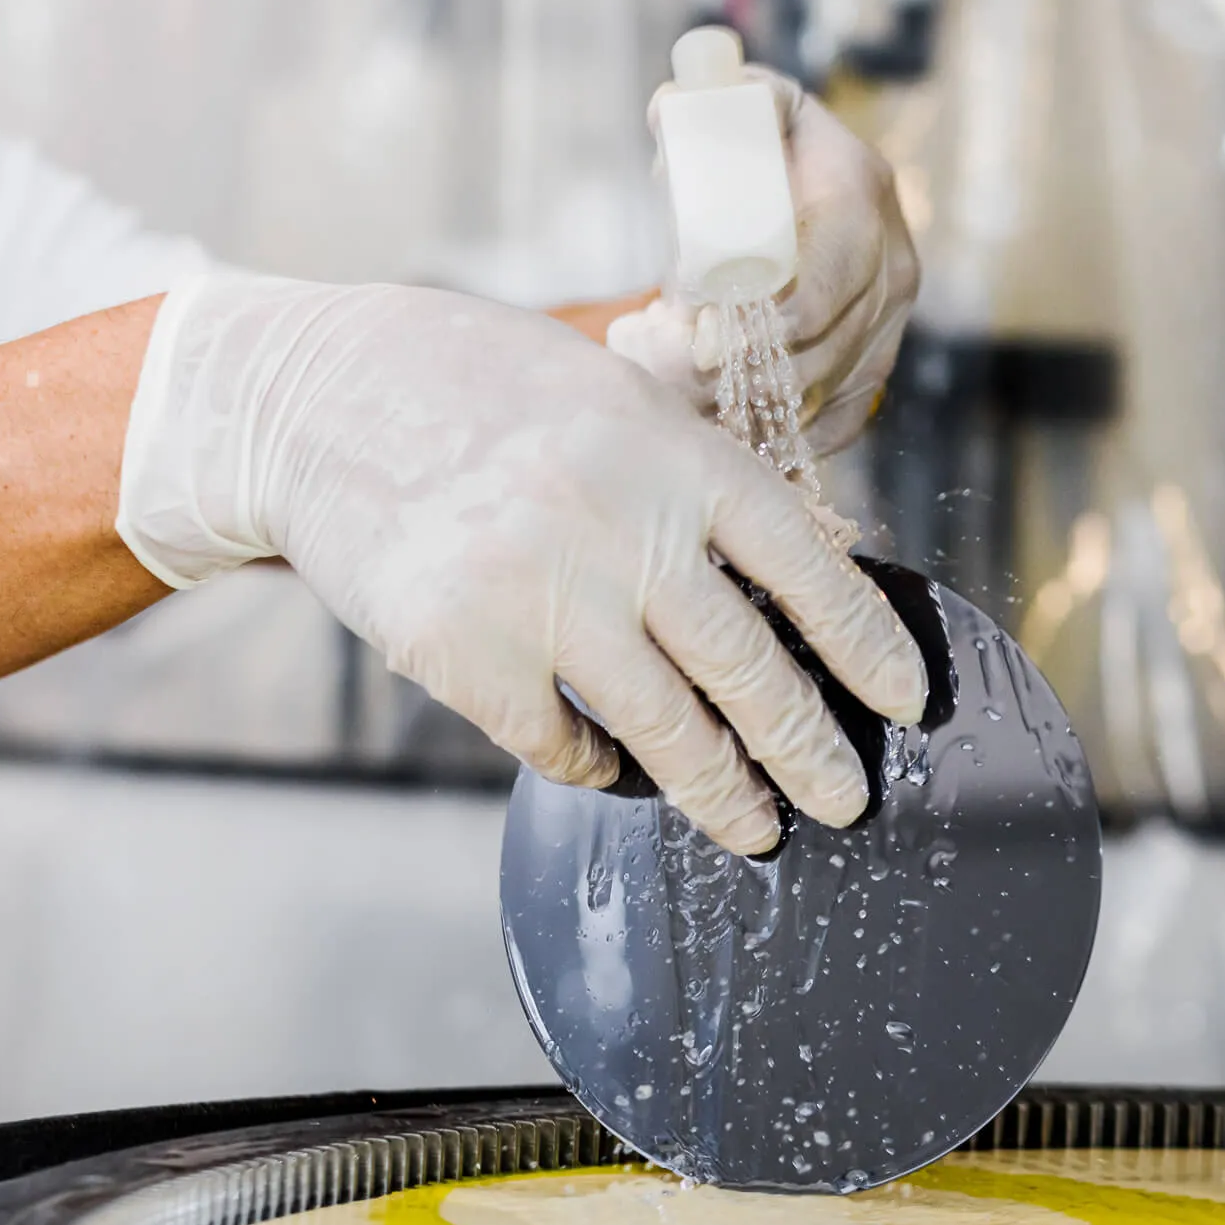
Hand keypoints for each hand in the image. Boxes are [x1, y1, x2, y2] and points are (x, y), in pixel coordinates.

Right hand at [117, 275, 927, 854]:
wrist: (318, 397)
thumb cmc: (490, 395)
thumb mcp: (619, 401)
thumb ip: (704, 484)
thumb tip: (818, 569)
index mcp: (674, 455)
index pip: (805, 567)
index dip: (866, 645)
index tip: (905, 703)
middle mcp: (618, 526)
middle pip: (749, 669)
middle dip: (809, 752)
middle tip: (847, 801)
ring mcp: (537, 594)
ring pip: (664, 729)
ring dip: (723, 793)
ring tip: (758, 830)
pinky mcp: (461, 652)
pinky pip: (560, 743)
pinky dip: (598, 769)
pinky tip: (616, 771)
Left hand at [607, 69, 918, 456]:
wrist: (810, 170)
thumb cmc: (762, 140)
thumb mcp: (744, 107)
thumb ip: (707, 107)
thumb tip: (666, 116)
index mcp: (859, 193)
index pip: (830, 279)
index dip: (778, 323)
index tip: (713, 341)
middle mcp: (893, 258)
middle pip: (829, 344)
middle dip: (754, 377)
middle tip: (685, 387)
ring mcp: (894, 313)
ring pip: (834, 384)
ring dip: (766, 410)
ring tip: (700, 416)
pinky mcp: (883, 353)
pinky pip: (853, 413)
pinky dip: (803, 435)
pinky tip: (756, 443)